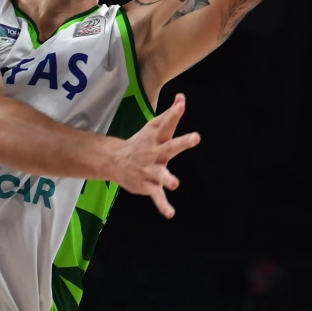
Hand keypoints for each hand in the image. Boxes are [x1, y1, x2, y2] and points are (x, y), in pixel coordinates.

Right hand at [109, 94, 198, 218]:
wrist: (115, 161)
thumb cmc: (141, 142)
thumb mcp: (154, 127)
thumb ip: (170, 114)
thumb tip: (182, 97)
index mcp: (157, 137)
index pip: (167, 122)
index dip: (174, 113)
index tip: (181, 103)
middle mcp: (154, 152)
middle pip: (170, 146)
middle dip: (183, 142)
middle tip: (196, 137)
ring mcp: (150, 169)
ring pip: (161, 174)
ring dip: (168, 178)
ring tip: (175, 183)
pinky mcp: (148, 185)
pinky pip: (157, 196)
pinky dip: (163, 205)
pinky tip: (170, 213)